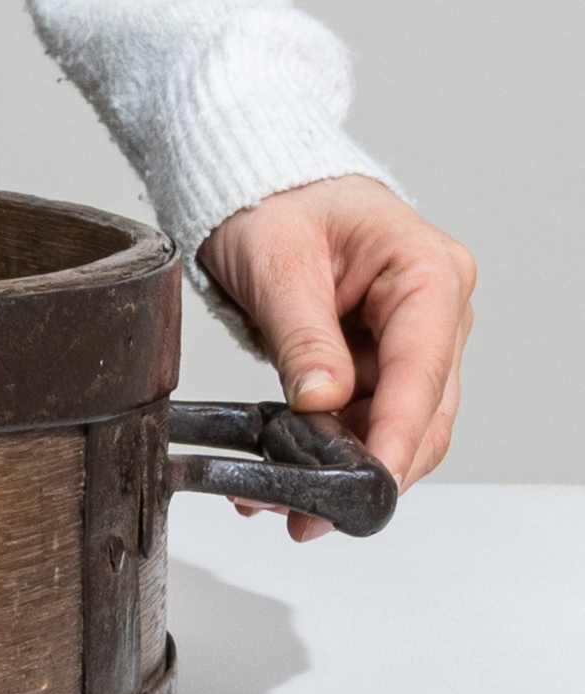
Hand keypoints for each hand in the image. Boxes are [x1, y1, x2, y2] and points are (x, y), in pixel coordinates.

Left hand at [198, 175, 473, 542]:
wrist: (258, 181)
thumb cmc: (276, 198)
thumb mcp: (277, 260)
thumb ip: (302, 334)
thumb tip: (322, 403)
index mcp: (426, 270)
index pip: (423, 368)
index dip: (398, 433)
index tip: (370, 480)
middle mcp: (434, 309)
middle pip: (423, 410)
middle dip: (369, 466)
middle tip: (313, 512)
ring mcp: (411, 338)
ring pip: (396, 423)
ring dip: (344, 465)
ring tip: (283, 500)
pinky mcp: (381, 358)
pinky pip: (365, 415)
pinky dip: (328, 446)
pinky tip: (283, 471)